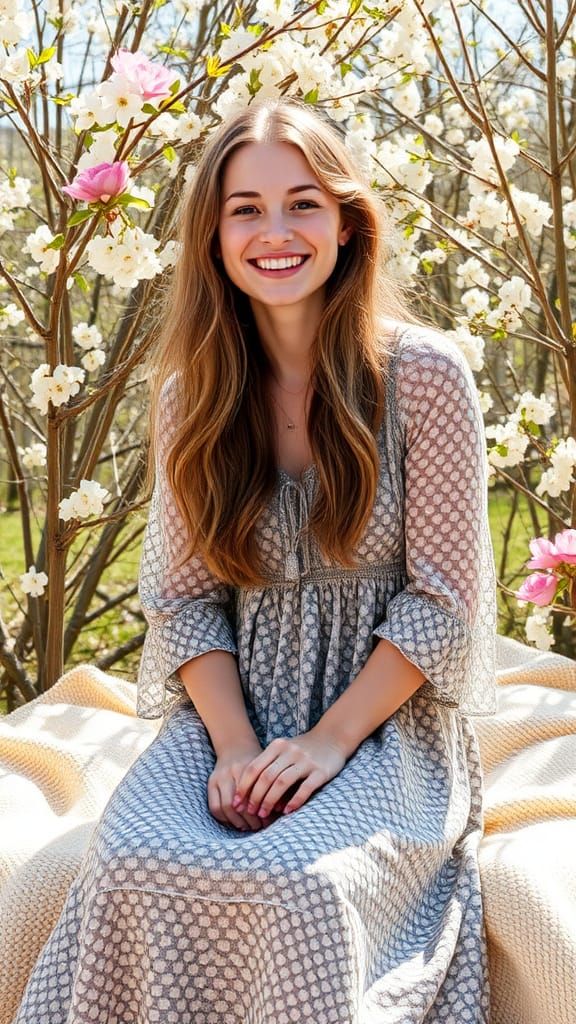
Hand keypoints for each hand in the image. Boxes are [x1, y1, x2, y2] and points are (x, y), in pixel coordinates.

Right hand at [207, 739, 282, 831]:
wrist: (237, 747)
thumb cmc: (259, 763)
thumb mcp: (269, 769)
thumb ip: (274, 787)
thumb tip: (279, 810)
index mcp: (249, 766)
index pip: (253, 795)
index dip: (260, 811)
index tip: (269, 821)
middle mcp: (232, 770)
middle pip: (238, 803)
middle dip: (249, 819)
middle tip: (259, 826)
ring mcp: (219, 776)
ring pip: (225, 806)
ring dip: (237, 821)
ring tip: (248, 826)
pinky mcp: (211, 782)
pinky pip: (214, 807)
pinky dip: (225, 819)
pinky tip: (236, 821)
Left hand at [232, 730, 346, 818]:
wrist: (332, 737)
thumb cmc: (303, 749)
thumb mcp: (284, 750)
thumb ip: (269, 765)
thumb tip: (249, 793)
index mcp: (277, 746)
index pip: (254, 767)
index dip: (243, 786)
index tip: (237, 802)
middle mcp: (290, 751)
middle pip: (265, 777)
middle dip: (255, 797)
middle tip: (250, 811)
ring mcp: (306, 760)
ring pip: (281, 783)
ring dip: (270, 801)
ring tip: (264, 815)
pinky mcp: (320, 771)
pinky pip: (305, 788)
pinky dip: (294, 801)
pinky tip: (286, 812)